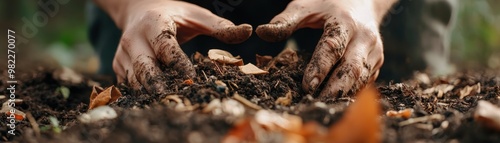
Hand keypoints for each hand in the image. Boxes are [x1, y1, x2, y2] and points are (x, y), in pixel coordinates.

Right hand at [95, 0, 251, 94]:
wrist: (138, 10)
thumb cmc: (174, 15)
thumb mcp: (197, 16)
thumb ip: (220, 27)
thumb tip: (248, 31)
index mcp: (153, 24)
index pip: (165, 47)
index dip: (178, 64)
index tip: (193, 78)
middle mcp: (133, 39)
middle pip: (145, 67)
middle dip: (160, 85)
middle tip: (180, 97)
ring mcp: (122, 54)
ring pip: (135, 80)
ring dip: (152, 93)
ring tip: (171, 102)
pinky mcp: (118, 66)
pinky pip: (129, 85)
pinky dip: (144, 94)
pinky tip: (160, 100)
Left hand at [256, 0, 394, 95]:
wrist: (363, 1)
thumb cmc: (328, 4)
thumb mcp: (306, 6)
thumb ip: (286, 21)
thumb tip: (261, 32)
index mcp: (346, 22)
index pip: (333, 48)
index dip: (320, 68)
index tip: (306, 86)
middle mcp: (366, 38)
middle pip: (352, 69)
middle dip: (333, 89)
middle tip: (313, 103)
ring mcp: (375, 52)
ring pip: (361, 79)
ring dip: (342, 95)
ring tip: (322, 107)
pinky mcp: (377, 63)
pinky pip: (365, 83)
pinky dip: (350, 94)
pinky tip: (333, 103)